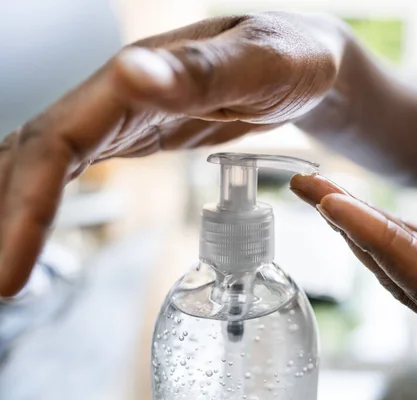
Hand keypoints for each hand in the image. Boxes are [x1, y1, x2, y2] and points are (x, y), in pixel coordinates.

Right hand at [0, 12, 345, 295]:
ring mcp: (126, 117)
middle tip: (1, 287)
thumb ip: (201, 71)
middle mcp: (118, 97)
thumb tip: (131, 75)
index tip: (10, 274)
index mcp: (136, 78)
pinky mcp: (140, 135)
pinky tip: (33, 229)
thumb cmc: (292, 57)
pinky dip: (46, 202)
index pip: (57, 143)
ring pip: (47, 163)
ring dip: (15, 212)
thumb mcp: (260, 63)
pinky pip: (76, 169)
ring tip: (4, 268)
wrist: (308, 63)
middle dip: (8, 220)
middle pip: (35, 156)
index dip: (24, 206)